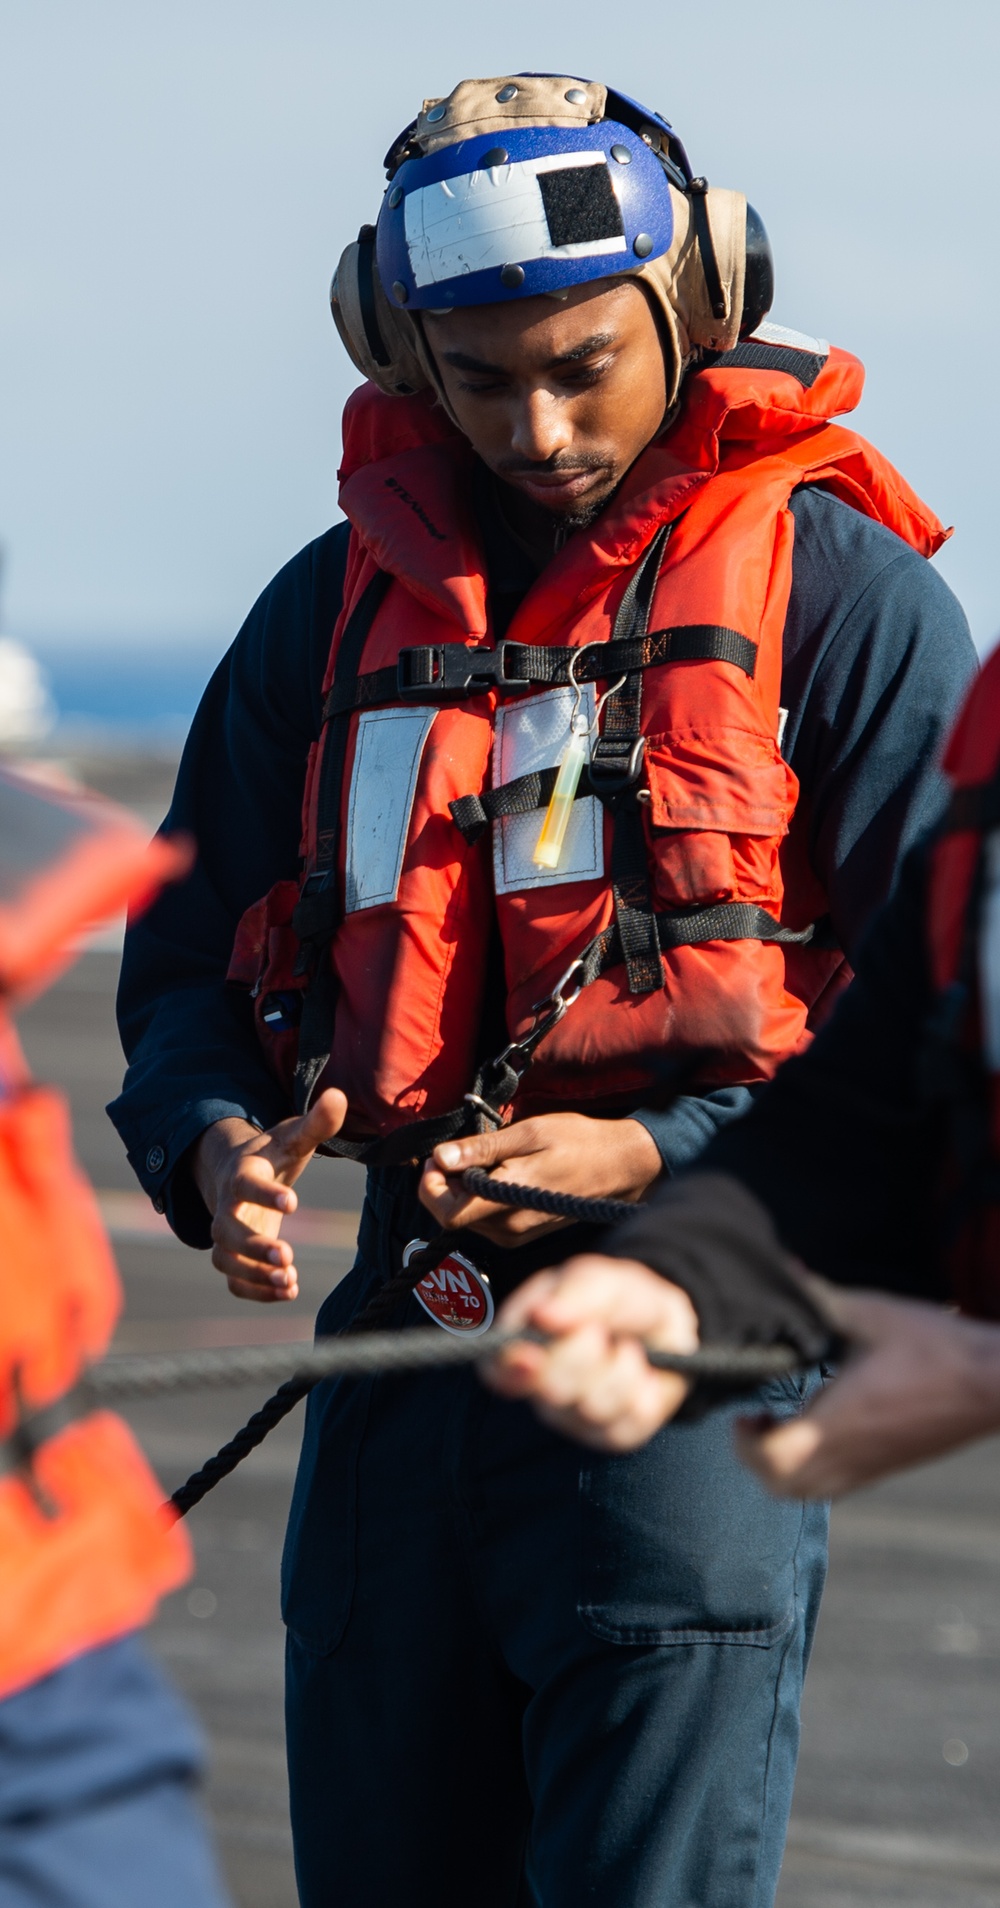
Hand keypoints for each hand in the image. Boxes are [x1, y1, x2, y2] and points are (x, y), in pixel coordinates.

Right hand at [191, 1088, 346, 1302]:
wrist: (241, 1172)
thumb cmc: (273, 1154)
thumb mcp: (293, 1136)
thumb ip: (317, 1122)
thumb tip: (339, 1095)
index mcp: (241, 1173)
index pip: (245, 1183)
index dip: (265, 1193)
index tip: (293, 1203)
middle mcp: (227, 1206)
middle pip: (226, 1229)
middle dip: (253, 1246)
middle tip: (288, 1258)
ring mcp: (226, 1234)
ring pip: (225, 1260)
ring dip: (253, 1275)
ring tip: (289, 1281)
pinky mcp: (232, 1257)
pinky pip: (232, 1281)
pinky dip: (254, 1291)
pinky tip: (288, 1292)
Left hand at [418, 1113, 661, 1246]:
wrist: (622, 1168)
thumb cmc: (579, 1143)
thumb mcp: (529, 1133)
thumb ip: (482, 1149)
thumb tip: (441, 1157)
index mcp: (508, 1200)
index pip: (446, 1213)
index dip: (430, 1187)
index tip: (436, 1159)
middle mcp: (509, 1227)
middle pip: (452, 1218)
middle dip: (442, 1186)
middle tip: (452, 1153)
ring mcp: (517, 1235)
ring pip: (467, 1221)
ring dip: (461, 1193)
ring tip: (478, 1160)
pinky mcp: (524, 1235)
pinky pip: (486, 1223)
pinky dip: (478, 1201)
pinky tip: (494, 1176)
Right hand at [483, 1253, 699, 1448]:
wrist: (667, 1323)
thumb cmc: (621, 1299)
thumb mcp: (602, 1280)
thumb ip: (575, 1293)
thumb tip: (542, 1314)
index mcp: (526, 1341)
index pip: (498, 1369)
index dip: (510, 1368)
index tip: (532, 1356)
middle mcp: (542, 1385)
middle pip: (548, 1390)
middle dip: (583, 1355)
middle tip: (599, 1330)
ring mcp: (575, 1415)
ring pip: (593, 1408)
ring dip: (622, 1370)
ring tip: (628, 1347)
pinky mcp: (611, 1434)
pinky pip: (630, 1422)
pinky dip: (647, 1391)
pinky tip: (644, 1374)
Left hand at [736, 1283, 999, 1498]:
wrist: (993, 1382)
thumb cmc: (936, 1349)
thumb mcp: (873, 1314)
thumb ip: (820, 1297)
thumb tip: (785, 1269)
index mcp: (840, 1422)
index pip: (773, 1459)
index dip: (746, 1443)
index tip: (744, 1414)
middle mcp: (851, 1455)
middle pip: (782, 1489)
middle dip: (755, 1460)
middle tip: (755, 1421)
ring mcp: (871, 1468)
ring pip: (809, 1494)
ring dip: (782, 1469)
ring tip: (782, 1426)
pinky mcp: (887, 1468)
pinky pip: (835, 1488)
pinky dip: (811, 1472)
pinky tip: (820, 1430)